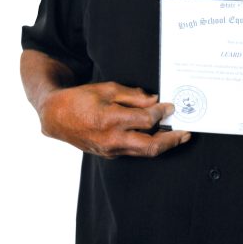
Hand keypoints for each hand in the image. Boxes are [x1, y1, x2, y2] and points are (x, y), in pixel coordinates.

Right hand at [38, 82, 190, 158]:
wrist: (56, 117)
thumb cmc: (80, 99)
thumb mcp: (106, 89)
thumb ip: (133, 96)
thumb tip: (154, 101)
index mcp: (110, 120)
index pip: (146, 120)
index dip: (162, 112)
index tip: (171, 106)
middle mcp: (111, 139)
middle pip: (150, 146)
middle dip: (172, 140)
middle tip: (186, 133)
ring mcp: (110, 150)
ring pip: (144, 153)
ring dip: (163, 145)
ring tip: (177, 136)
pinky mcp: (109, 155)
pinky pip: (134, 152)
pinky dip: (148, 145)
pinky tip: (156, 136)